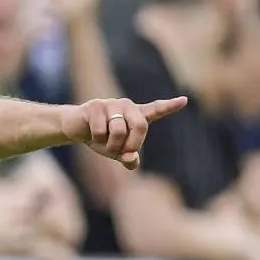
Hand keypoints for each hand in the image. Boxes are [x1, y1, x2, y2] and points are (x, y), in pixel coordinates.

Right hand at [69, 97, 186, 169]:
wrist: (76, 128)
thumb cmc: (102, 139)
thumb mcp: (117, 152)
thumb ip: (128, 158)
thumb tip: (131, 158)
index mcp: (136, 115)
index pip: (155, 110)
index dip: (169, 106)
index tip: (184, 100)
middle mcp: (127, 106)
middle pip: (140, 125)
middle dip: (132, 144)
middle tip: (122, 153)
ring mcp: (111, 104)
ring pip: (118, 130)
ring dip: (110, 145)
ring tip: (104, 143)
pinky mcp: (96, 106)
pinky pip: (101, 130)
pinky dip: (97, 140)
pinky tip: (91, 134)